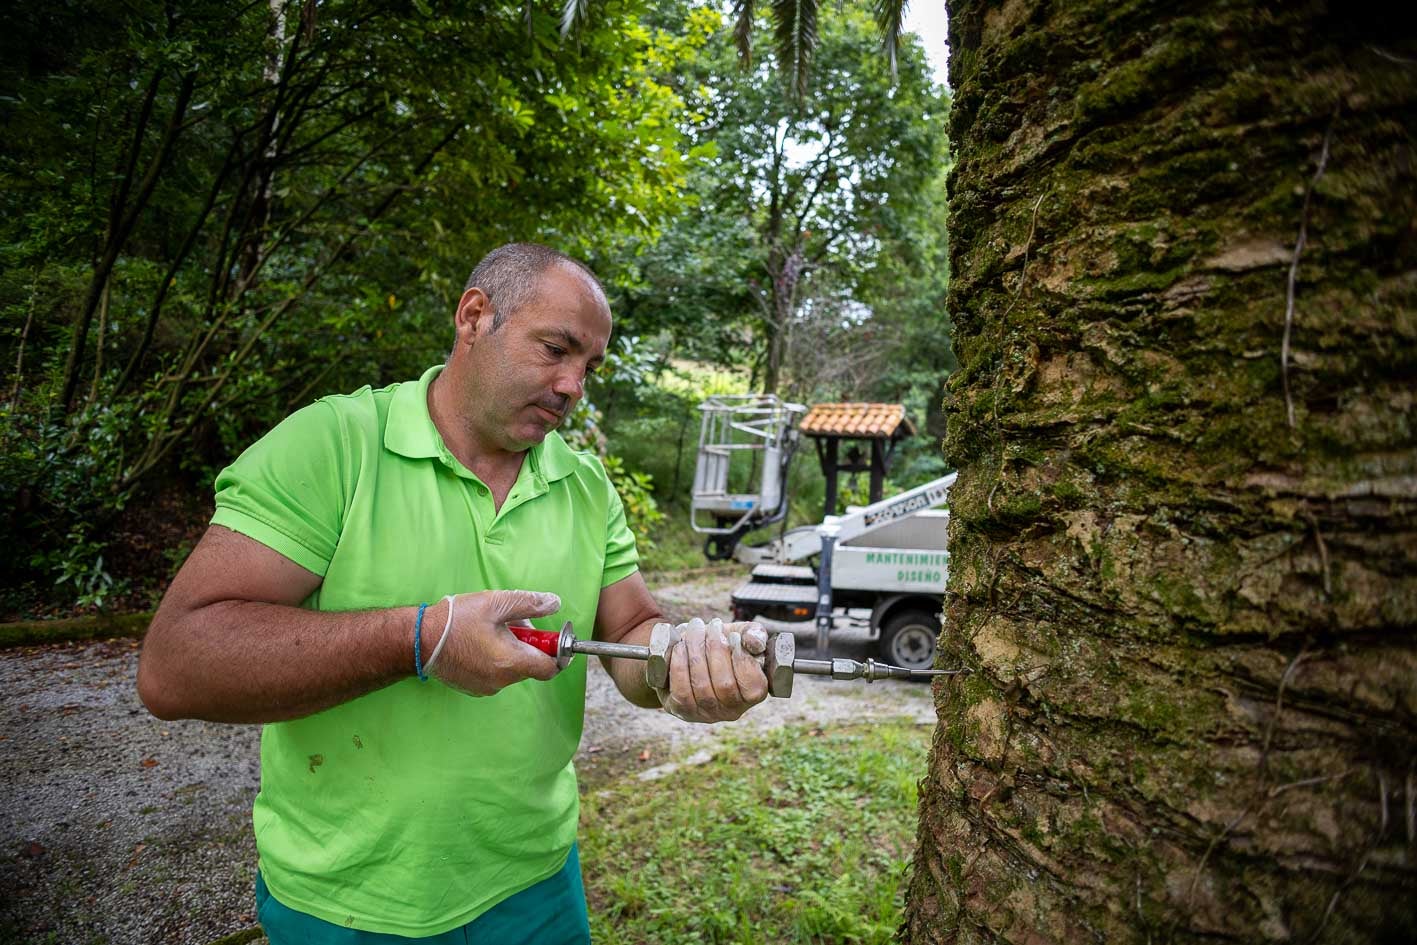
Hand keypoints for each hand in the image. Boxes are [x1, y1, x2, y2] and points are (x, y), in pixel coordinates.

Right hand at [425, 590, 561, 695]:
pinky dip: (497, 658)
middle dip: (528, 643)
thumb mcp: (496, 603)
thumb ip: (529, 604)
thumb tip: (554, 604)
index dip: (555, 650)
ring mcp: (487, 687)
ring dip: (511, 650)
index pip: (550, 667)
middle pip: (531, 665)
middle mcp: (502, 681)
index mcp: (511, 662)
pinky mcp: (475, 688)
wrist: (418, 640)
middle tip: (510, 622)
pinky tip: (479, 642)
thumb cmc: (456, 621)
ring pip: (514, 668)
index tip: (548, 635)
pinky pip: (497, 673)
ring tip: (490, 629)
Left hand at [656, 617, 768, 722]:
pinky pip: (681, 691)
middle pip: (724, 684)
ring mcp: (706, 714)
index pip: (752, 685)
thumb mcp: (743, 634)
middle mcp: (731, 711)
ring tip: (695, 630)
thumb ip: (755, 634)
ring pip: (702, 687)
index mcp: (753, 694)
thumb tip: (754, 642)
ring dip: (696, 652)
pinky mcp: (682, 710)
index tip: (733, 636)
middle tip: (711, 625)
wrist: (691, 650)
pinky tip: (680, 646)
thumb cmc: (723, 642)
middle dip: (715, 649)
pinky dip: (679, 665)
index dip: (742, 659)